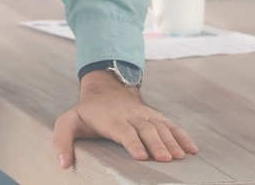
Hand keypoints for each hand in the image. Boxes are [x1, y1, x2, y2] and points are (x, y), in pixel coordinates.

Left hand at [52, 71, 196, 169]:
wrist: (104, 88)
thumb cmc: (86, 113)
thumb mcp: (67, 122)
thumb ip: (62, 141)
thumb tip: (63, 164)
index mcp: (111, 119)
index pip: (124, 131)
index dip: (133, 143)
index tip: (142, 156)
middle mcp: (130, 115)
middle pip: (146, 129)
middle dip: (157, 144)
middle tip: (166, 159)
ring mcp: (144, 114)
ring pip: (160, 126)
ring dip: (172, 141)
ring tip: (181, 156)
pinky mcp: (154, 115)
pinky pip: (170, 124)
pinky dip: (182, 135)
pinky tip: (193, 149)